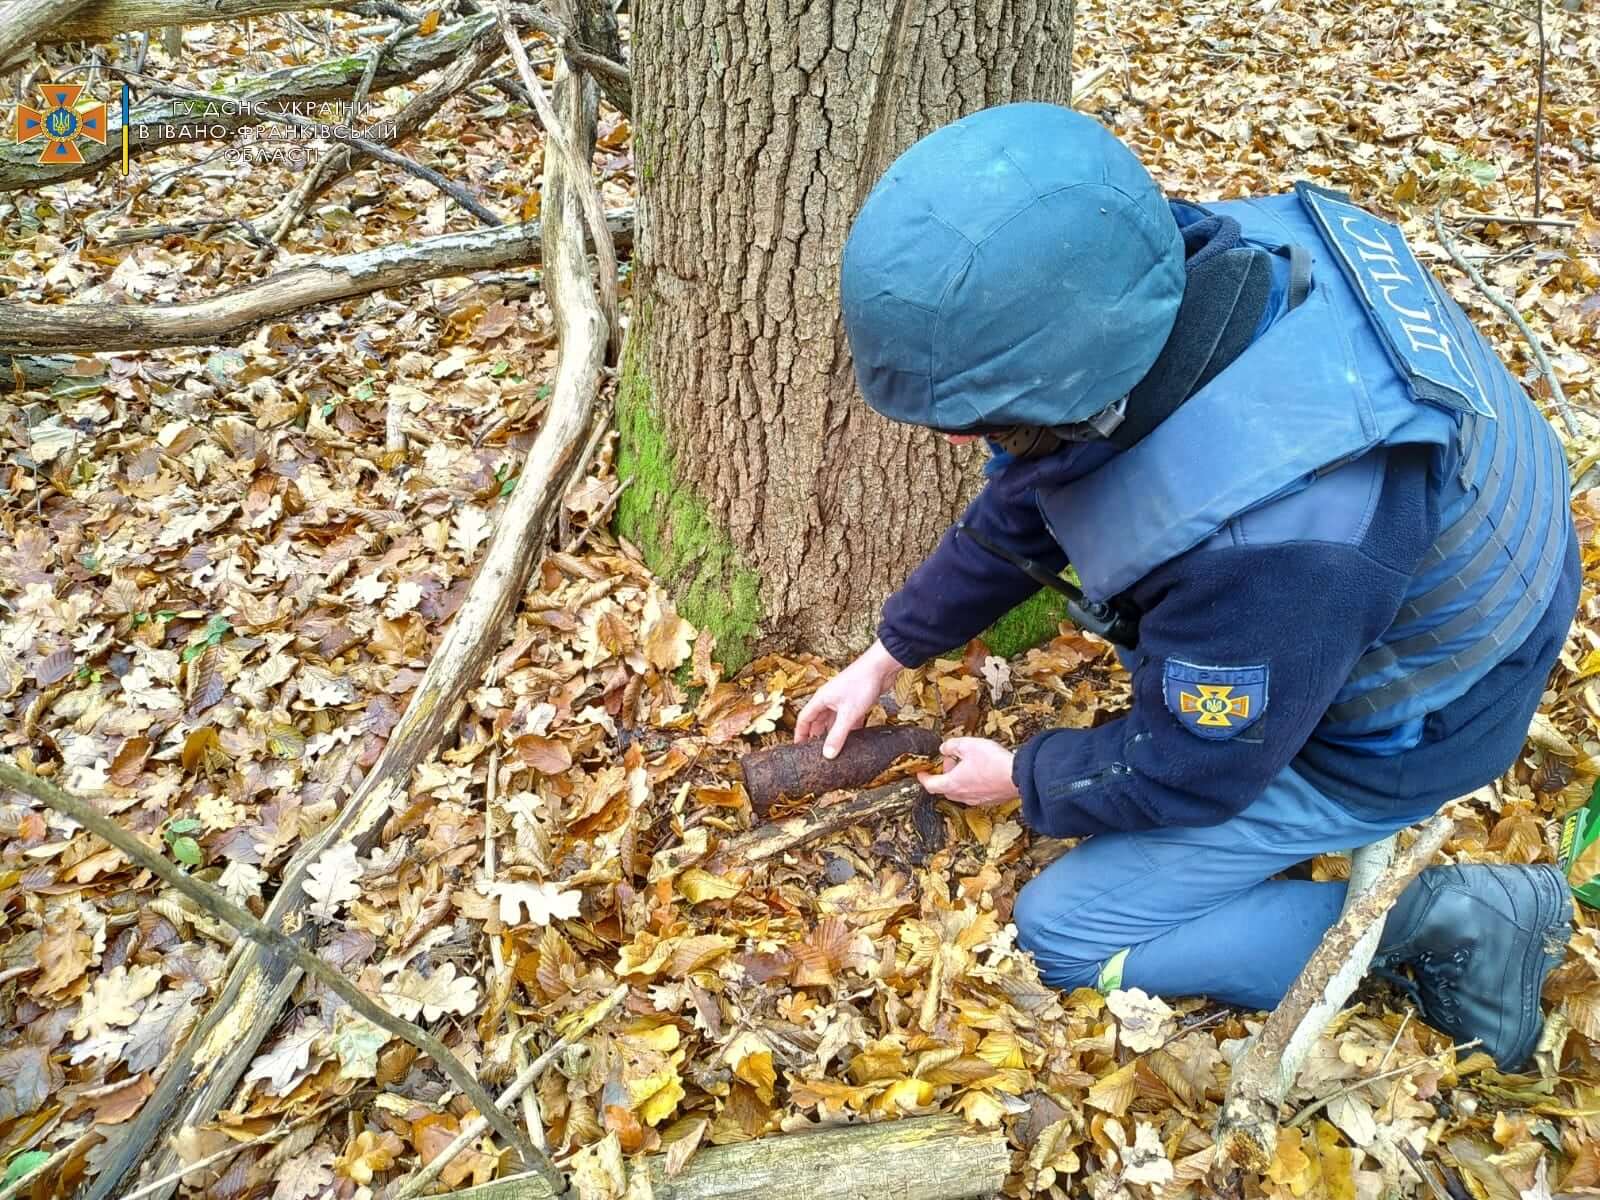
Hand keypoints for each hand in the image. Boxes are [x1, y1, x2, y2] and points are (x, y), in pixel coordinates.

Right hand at [794, 640, 903, 758]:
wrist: (881, 667)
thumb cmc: (861, 683)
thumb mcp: (848, 714)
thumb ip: (837, 735)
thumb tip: (828, 754)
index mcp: (821, 700)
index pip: (804, 719)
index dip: (800, 734)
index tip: (799, 747)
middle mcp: (829, 699)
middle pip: (818, 720)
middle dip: (817, 736)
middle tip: (817, 752)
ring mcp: (842, 700)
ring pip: (833, 720)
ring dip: (833, 733)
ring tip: (834, 748)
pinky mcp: (855, 701)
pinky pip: (848, 718)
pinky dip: (849, 728)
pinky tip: (854, 739)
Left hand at [917, 738, 1017, 806]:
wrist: (1018, 776)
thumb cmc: (993, 762)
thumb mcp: (967, 745)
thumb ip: (951, 745)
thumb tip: (944, 748)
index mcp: (953, 783)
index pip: (930, 784)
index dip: (923, 777)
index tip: (921, 772)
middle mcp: (963, 795)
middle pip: (945, 788)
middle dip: (944, 774)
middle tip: (950, 761)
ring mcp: (977, 800)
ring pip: (960, 792)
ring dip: (958, 779)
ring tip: (967, 765)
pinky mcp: (990, 800)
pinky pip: (975, 794)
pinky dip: (972, 784)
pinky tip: (981, 773)